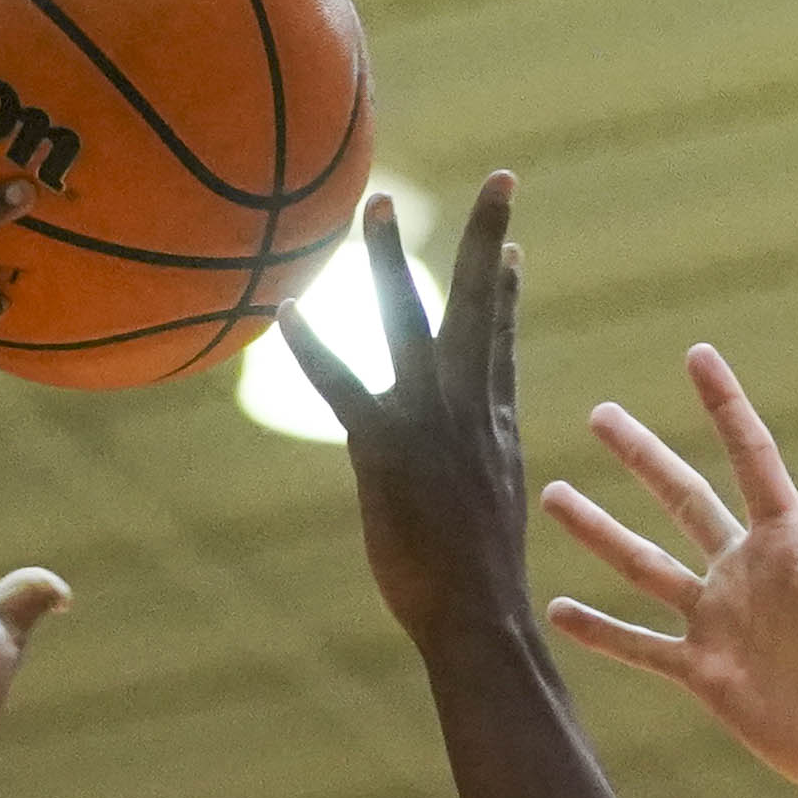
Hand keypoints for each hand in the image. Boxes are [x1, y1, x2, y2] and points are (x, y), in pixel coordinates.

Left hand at [279, 177, 532, 643]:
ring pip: (409, 322)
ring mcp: (428, 421)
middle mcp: (468, 409)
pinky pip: (341, 383)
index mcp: (494, 426)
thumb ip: (474, 477)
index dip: (506, 291)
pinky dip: (312, 346)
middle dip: (488, 239)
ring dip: (389, 261)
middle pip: (479, 305)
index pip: (501, 341)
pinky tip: (287, 310)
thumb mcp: (489, 518)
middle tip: (501, 181)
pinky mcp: (384, 446)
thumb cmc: (480, 589)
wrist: (480, 617)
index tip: (511, 248)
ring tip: (378, 206)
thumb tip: (468, 479)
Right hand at [543, 349, 797, 797]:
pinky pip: (640, 646)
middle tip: (600, 414)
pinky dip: (600, 631)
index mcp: (791, 542)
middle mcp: (747, 571)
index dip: (723, 405)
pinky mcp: (705, 675)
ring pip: (645, 565)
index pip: (750, 456)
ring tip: (555, 495)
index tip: (696, 354)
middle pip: (682, 498)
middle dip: (642, 455)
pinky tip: (557, 611)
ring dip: (600, 532)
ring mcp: (721, 622)